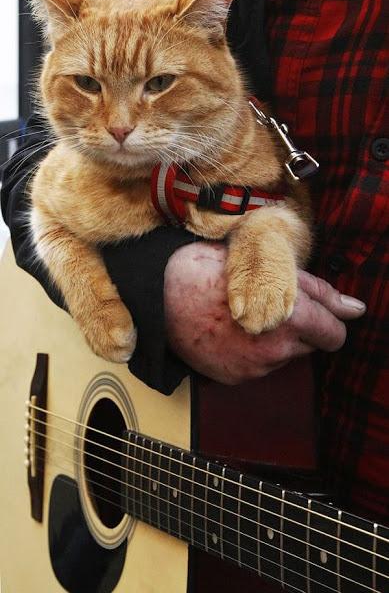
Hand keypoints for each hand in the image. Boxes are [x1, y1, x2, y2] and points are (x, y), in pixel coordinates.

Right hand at [164, 242, 365, 384]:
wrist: (162, 293)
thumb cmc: (214, 270)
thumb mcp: (271, 268)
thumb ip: (319, 292)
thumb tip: (354, 310)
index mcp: (290, 318)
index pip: (334, 334)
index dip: (329, 322)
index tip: (319, 316)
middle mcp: (275, 350)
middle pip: (308, 345)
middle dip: (297, 328)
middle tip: (266, 305)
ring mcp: (253, 369)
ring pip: (281, 357)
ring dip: (272, 341)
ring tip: (242, 317)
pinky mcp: (234, 378)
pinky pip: (256, 367)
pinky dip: (250, 353)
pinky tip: (229, 332)